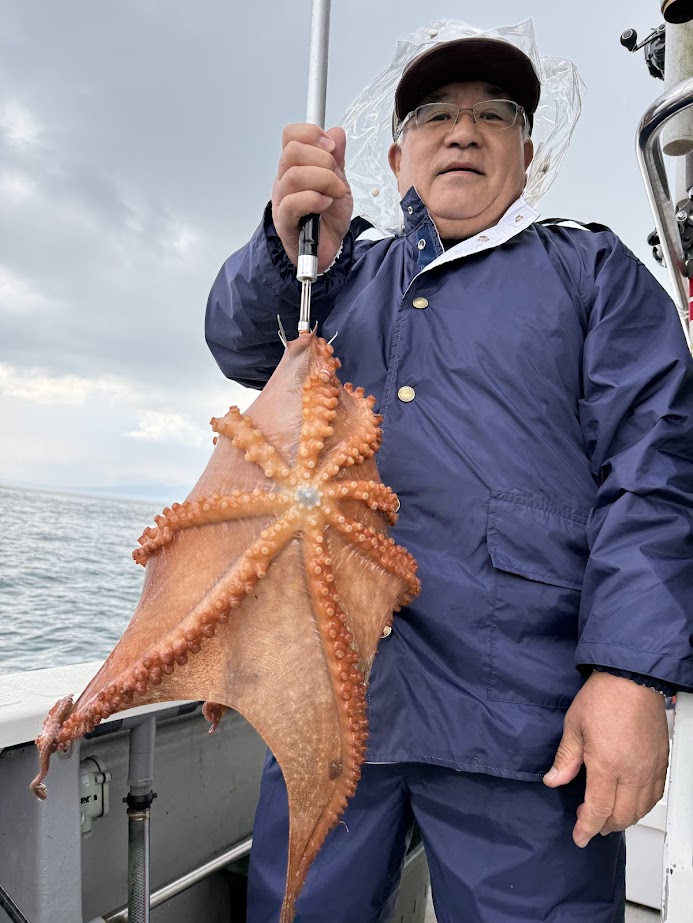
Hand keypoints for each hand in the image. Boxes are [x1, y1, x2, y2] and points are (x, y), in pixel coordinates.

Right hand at [271, 124, 352, 271]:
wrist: (327, 251)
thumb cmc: (328, 220)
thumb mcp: (339, 183)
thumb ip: (337, 159)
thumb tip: (337, 133)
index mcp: (295, 166)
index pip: (291, 135)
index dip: (312, 133)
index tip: (331, 147)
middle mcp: (285, 180)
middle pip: (292, 151)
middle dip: (323, 159)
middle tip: (337, 176)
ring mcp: (282, 200)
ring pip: (294, 175)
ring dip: (323, 181)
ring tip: (336, 193)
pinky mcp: (285, 221)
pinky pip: (293, 203)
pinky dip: (315, 199)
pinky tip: (325, 204)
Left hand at [543, 670, 668, 847]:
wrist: (631, 678)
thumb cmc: (603, 697)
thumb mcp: (573, 726)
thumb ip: (565, 759)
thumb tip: (554, 781)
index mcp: (606, 765)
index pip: (597, 809)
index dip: (587, 828)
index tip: (579, 837)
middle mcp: (632, 772)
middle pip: (621, 815)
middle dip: (603, 826)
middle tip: (589, 823)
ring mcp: (650, 768)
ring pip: (640, 809)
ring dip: (624, 819)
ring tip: (608, 816)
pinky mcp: (661, 761)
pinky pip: (656, 794)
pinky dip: (642, 806)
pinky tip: (632, 802)